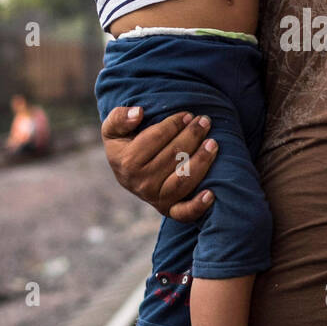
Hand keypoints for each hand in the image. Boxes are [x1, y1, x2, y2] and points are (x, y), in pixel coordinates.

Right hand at [100, 107, 217, 219]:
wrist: (129, 172)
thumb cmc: (125, 145)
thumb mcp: (114, 129)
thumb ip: (119, 118)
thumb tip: (139, 113)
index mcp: (127, 163)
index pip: (156, 138)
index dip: (174, 124)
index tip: (188, 115)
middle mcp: (141, 184)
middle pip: (173, 156)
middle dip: (192, 135)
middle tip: (205, 121)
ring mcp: (156, 199)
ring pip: (183, 179)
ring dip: (201, 160)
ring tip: (212, 143)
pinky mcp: (169, 210)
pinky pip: (185, 212)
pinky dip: (198, 205)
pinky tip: (211, 194)